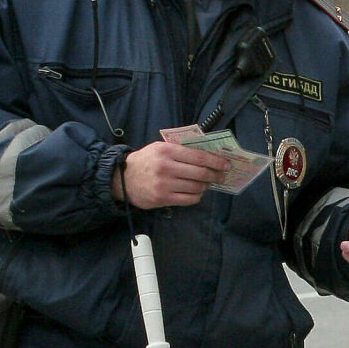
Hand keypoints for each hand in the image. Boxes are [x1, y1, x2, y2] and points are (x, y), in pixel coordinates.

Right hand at [112, 141, 229, 208]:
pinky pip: (189, 199)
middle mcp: (166, 167)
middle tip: (220, 176)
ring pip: (196, 187)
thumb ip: (181, 149)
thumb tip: (208, 154)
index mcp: (167, 151)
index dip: (216, 162)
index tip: (226, 164)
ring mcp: (164, 185)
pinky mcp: (162, 199)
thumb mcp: (160, 148)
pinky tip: (196, 192)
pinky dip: (197, 196)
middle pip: (200, 173)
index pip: (199, 157)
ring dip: (205, 186)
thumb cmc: (146, 161)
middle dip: (215, 175)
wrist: (122, 178)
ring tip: (205, 183)